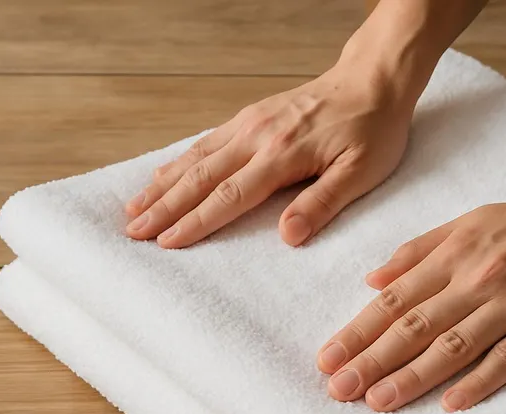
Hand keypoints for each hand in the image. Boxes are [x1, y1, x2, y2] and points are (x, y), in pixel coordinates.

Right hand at [124, 61, 413, 247]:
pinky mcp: (253, 116)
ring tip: (134, 207)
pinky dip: (180, 160)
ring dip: (163, 184)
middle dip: (163, 207)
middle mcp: (258, 135)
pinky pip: (208, 141)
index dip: (196, 222)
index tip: (165, 242)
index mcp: (283, 154)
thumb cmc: (373, 129)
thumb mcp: (361, 172)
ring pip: (197, 157)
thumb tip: (287, 236)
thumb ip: (322, 202)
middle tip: (131, 231)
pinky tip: (164, 173)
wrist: (373, 80)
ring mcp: (251, 122)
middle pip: (200, 177)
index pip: (230, 196)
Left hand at [315, 183, 505, 411]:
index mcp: (454, 254)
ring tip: (378, 401)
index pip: (395, 300)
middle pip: (415, 326)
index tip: (327, 358)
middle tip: (338, 389)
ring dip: (413, 375)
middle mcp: (477, 279)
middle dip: (372, 359)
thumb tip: (371, 279)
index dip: (359, 330)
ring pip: (455, 345)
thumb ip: (419, 251)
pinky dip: (482, 380)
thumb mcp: (469, 221)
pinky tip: (452, 403)